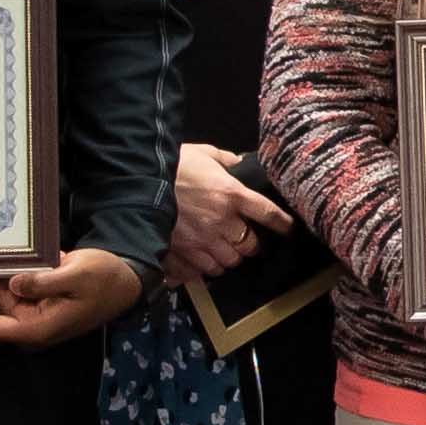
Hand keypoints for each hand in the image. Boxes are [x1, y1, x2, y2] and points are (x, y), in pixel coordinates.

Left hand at [0, 247, 145, 347]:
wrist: (128, 281)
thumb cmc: (105, 280)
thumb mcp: (76, 275)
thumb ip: (42, 281)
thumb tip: (11, 282)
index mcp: (37, 328)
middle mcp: (32, 326)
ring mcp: (36, 316)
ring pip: (5, 294)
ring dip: (8, 273)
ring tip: (21, 251)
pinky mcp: (40, 304)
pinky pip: (18, 288)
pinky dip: (19, 272)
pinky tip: (32, 256)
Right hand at [165, 141, 293, 284]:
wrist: (137, 182)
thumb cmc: (172, 165)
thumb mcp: (203, 153)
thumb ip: (225, 160)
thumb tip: (238, 162)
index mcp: (232, 194)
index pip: (267, 213)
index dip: (281, 223)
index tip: (288, 228)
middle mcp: (222, 221)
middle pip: (249, 246)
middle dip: (249, 245)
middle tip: (245, 240)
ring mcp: (203, 240)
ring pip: (228, 262)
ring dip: (228, 258)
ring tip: (223, 251)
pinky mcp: (184, 253)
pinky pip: (203, 271)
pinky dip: (205, 268)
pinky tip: (202, 260)